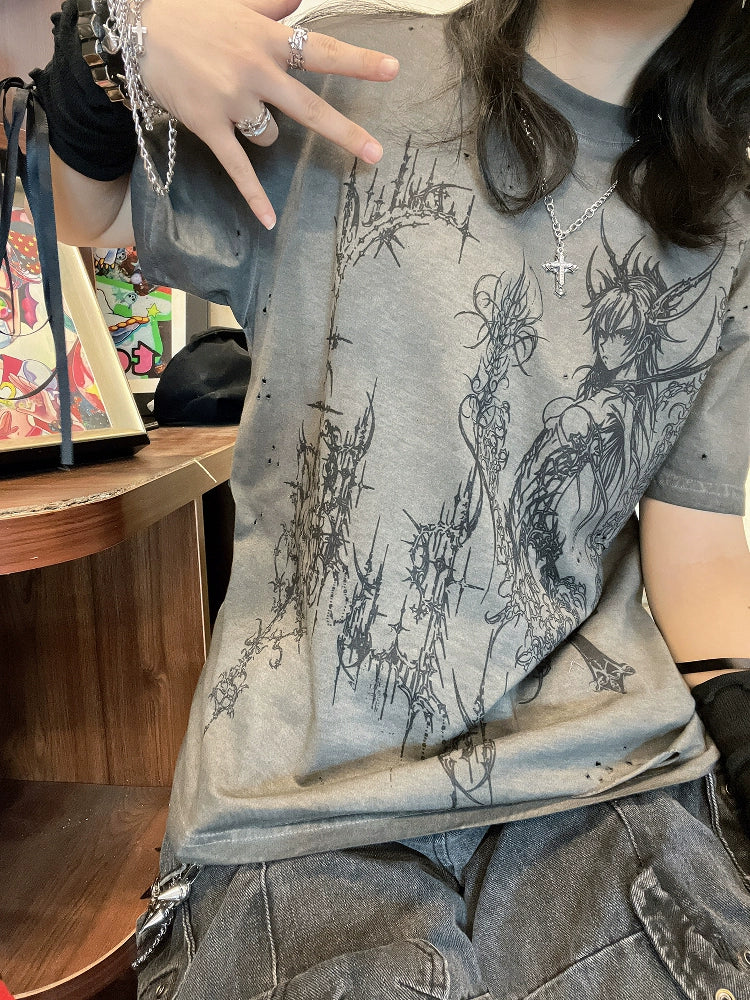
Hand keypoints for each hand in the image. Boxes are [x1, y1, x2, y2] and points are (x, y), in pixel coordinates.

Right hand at [138, 0, 398, 227]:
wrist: (136, 32)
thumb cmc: (190, 13)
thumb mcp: (235, 0)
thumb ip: (273, 3)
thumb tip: (302, 0)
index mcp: (268, 39)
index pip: (322, 50)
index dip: (359, 62)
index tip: (393, 70)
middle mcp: (256, 71)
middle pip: (311, 109)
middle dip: (345, 133)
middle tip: (376, 154)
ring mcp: (233, 101)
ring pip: (269, 136)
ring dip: (263, 131)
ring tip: (233, 105)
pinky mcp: (210, 125)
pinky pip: (238, 168)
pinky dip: (253, 196)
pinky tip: (270, 222)